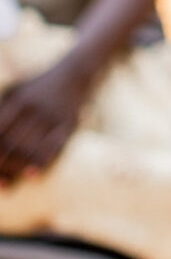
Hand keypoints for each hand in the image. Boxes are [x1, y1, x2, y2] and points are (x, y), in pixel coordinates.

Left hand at [0, 58, 92, 183]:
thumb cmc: (38, 87)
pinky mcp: (69, 124)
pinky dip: (43, 163)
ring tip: (9, 184)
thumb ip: (1, 111)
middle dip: (3, 165)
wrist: (75, 74)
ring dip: (18, 169)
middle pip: (12, 143)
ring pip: (31, 149)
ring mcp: (53, 116)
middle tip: (0, 182)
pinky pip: (55, 147)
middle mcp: (35, 109)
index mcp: (18, 101)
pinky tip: (32, 176)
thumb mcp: (16, 92)